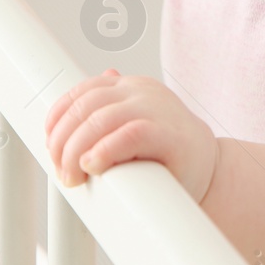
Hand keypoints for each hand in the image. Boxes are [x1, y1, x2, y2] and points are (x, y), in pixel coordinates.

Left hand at [45, 68, 219, 202]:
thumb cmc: (169, 156)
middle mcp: (142, 92)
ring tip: (74, 176)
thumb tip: (78, 102)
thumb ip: (111, 114)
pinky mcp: (169, 134)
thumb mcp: (134, 128)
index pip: (83, 90)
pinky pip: (130, 134)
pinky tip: (93, 165)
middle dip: (63, 140)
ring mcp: (157, 109)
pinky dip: (105, 149)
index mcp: (131, 87)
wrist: (214, 172)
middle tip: (62, 170)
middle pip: (86, 106)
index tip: (50, 144)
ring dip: (76, 150)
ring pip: (100, 119)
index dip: (58, 116)